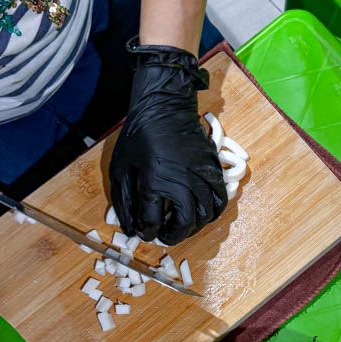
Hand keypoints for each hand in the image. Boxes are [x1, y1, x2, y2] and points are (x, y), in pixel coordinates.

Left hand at [109, 41, 226, 243]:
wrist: (165, 106)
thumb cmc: (139, 135)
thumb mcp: (120, 167)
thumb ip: (124, 200)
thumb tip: (129, 227)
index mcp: (154, 182)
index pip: (152, 223)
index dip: (146, 232)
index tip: (143, 232)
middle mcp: (182, 183)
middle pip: (184, 223)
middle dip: (173, 235)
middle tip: (164, 235)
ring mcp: (202, 176)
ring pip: (205, 215)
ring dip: (193, 227)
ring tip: (182, 227)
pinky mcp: (214, 170)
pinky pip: (220, 199)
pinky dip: (213, 212)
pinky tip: (202, 214)